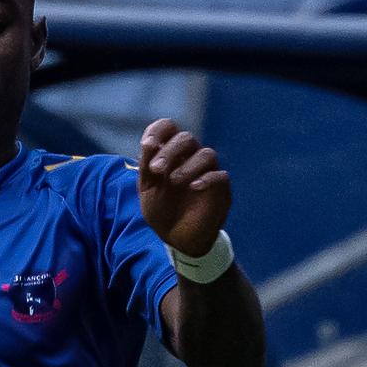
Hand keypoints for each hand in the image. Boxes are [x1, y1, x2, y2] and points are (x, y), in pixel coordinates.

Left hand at [138, 118, 230, 257]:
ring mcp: (207, 171)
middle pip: (186, 138)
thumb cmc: (161, 210)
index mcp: (169, 153)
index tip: (147, 144)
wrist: (176, 238)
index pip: (168, 128)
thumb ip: (146, 168)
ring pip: (206, 154)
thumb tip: (148, 143)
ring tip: (174, 181)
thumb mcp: (147, 190)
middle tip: (156, 169)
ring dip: (187, 166)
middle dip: (169, 151)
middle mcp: (189, 157)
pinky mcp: (220, 189)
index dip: (159, 130)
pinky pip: (220, 176)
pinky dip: (207, 179)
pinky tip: (193, 187)